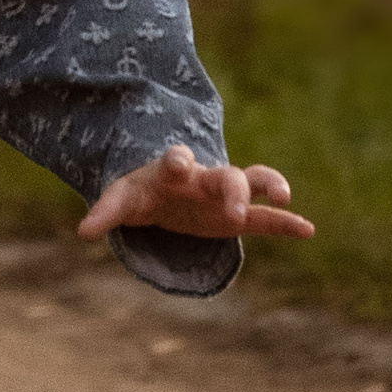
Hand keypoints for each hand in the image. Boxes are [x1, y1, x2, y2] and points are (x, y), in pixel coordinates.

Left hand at [75, 141, 313, 245]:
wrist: (163, 192)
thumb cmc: (142, 193)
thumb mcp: (122, 200)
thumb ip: (106, 213)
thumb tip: (83, 232)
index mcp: (173, 171)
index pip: (178, 159)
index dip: (179, 159)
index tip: (180, 162)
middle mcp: (204, 178)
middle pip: (224, 174)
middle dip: (231, 189)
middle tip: (235, 211)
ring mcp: (224, 194)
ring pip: (253, 182)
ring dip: (269, 188)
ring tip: (285, 199)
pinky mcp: (238, 216)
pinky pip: (266, 219)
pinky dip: (286, 224)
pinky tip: (308, 231)